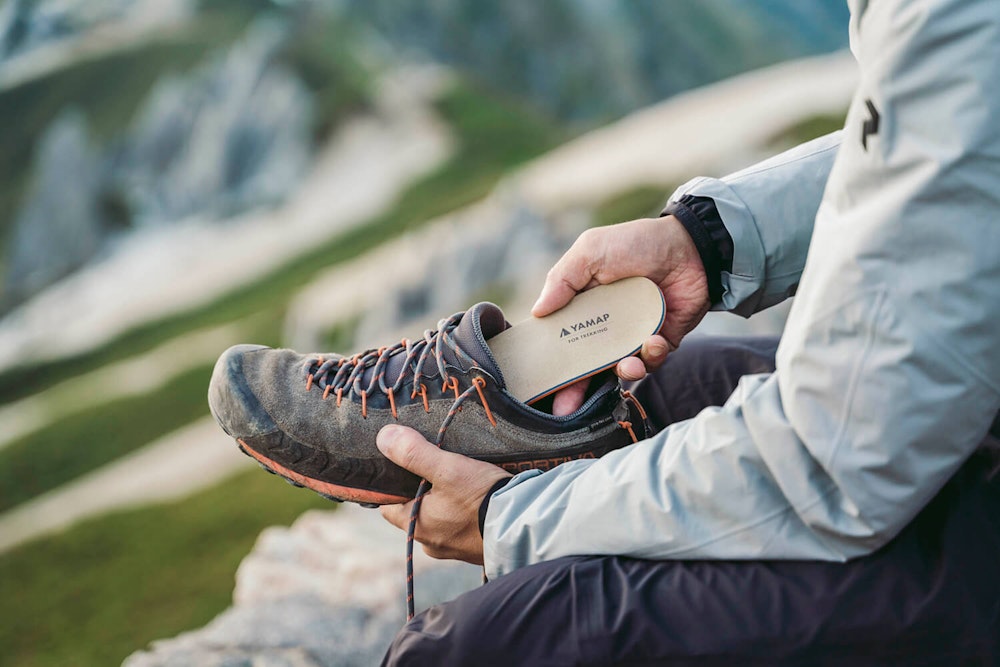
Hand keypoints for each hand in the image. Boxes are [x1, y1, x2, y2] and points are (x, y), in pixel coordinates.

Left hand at [377, 425, 511, 564]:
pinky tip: (480, 499)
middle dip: (423, 492)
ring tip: (463, 482)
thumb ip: (413, 452)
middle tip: (438, 469)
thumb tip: (383, 437)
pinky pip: (462, 527)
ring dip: (447, 504)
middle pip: (415, 511)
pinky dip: (466, 514)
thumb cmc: (482, 497)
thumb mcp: (447, 468)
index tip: (404, 467)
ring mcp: (454, 550)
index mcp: (416, 527)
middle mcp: (431, 544)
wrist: (525, 525)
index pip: (388, 506)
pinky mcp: (476, 549)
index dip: (392, 485)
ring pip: (440, 519)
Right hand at [533, 216, 709, 414]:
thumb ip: (562, 279)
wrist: (690, 246)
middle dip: (577, 389)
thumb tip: (538, 311)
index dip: (553, 363)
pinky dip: (652, 356)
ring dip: (623, 371)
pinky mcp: (661, 339)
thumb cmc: (637, 243)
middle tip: (567, 408)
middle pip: (587, 364)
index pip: (564, 340)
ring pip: (621, 367)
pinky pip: (652, 361)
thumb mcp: (591, 251)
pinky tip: (654, 339)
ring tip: (628, 364)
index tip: (541, 385)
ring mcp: (634, 334)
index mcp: (584, 305)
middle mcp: (607, 324)